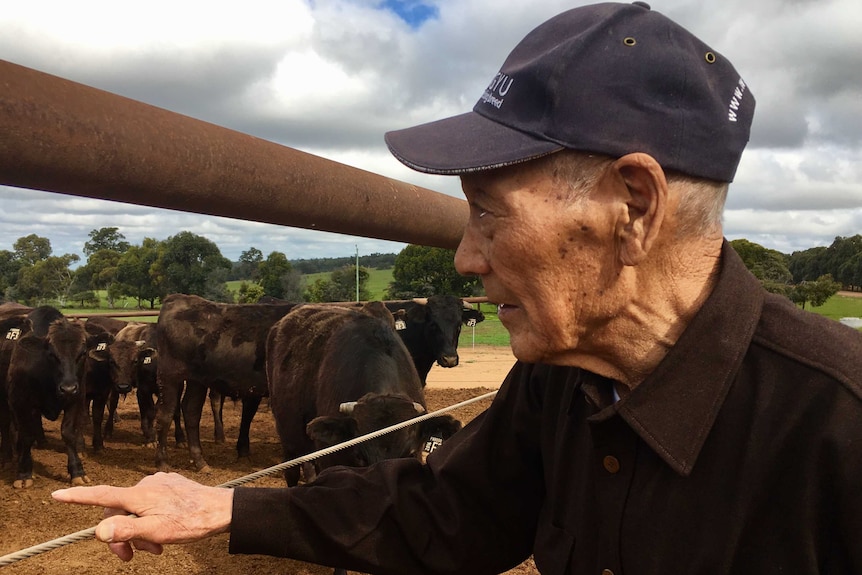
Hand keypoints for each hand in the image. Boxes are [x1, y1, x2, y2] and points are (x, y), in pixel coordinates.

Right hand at [52, 472, 233, 561]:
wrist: (220, 510)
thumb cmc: (190, 522)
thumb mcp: (156, 532)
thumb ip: (127, 530)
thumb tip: (99, 529)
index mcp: (138, 495)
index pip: (101, 495)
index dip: (78, 497)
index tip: (57, 494)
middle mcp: (145, 484)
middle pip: (119, 512)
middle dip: (124, 535)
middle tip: (137, 556)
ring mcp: (158, 482)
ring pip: (136, 510)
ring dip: (141, 530)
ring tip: (159, 545)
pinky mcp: (170, 484)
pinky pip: (151, 503)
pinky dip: (152, 518)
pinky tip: (167, 528)